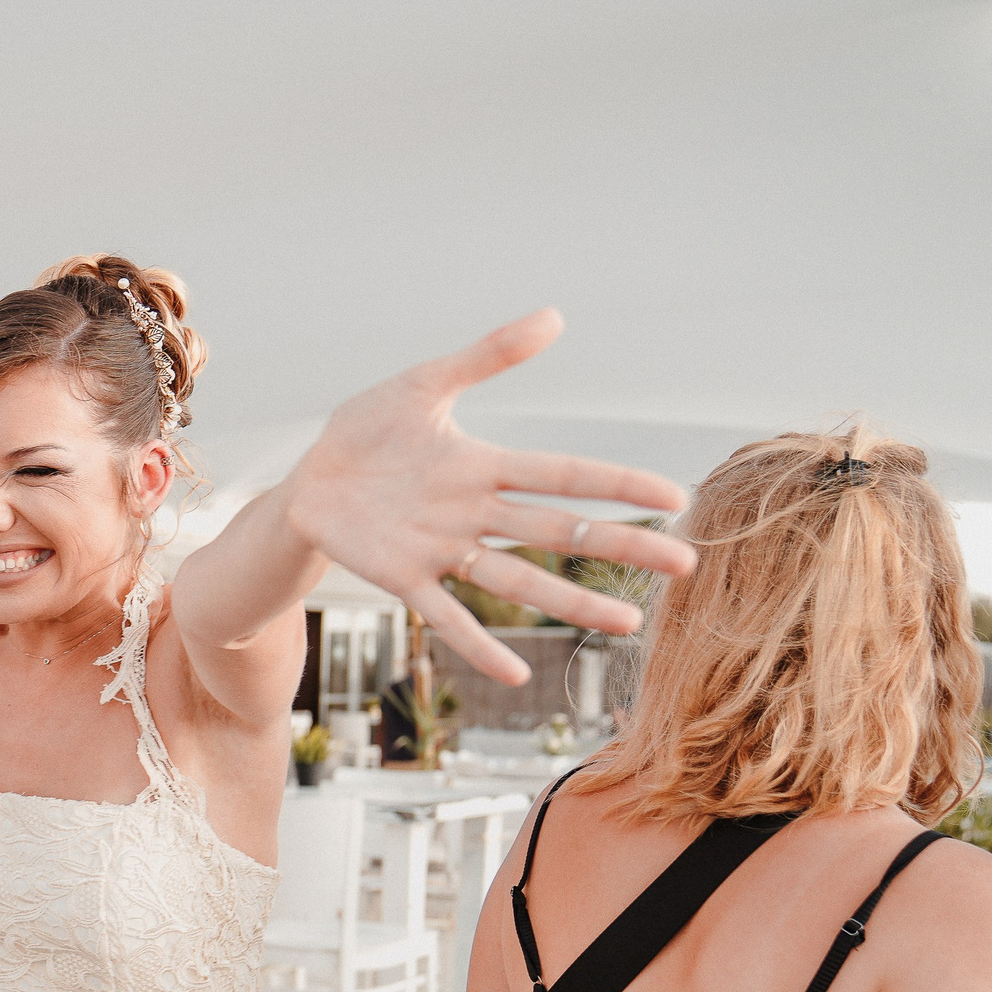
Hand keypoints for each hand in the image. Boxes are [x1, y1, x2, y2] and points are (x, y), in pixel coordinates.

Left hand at [280, 310, 694, 684]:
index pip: (564, 474)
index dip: (618, 485)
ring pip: (518, 582)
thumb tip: (555, 317)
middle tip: (684, 566)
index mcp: (483, 466)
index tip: (675, 497)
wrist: (307, 481)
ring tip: (626, 624)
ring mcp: (442, 550)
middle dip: (620, 547)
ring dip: (571, 602)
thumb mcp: (423, 385)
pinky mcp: (403, 578)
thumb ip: (486, 356)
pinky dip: (479, 645)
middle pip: (559, 531)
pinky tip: (515, 673)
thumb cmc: (366, 432)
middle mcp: (474, 513)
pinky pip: (448, 617)